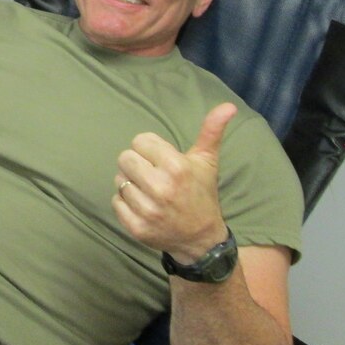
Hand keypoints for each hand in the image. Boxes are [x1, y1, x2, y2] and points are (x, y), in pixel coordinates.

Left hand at [113, 102, 236, 262]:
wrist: (201, 239)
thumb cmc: (201, 193)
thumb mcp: (207, 161)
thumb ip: (211, 131)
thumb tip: (228, 105)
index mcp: (176, 167)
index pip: (139, 141)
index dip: (149, 149)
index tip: (161, 160)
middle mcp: (160, 188)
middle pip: (124, 158)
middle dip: (137, 164)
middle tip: (152, 175)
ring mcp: (147, 210)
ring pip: (119, 180)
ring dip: (130, 183)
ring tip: (149, 191)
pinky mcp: (136, 227)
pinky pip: (115, 201)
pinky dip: (125, 202)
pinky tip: (143, 205)